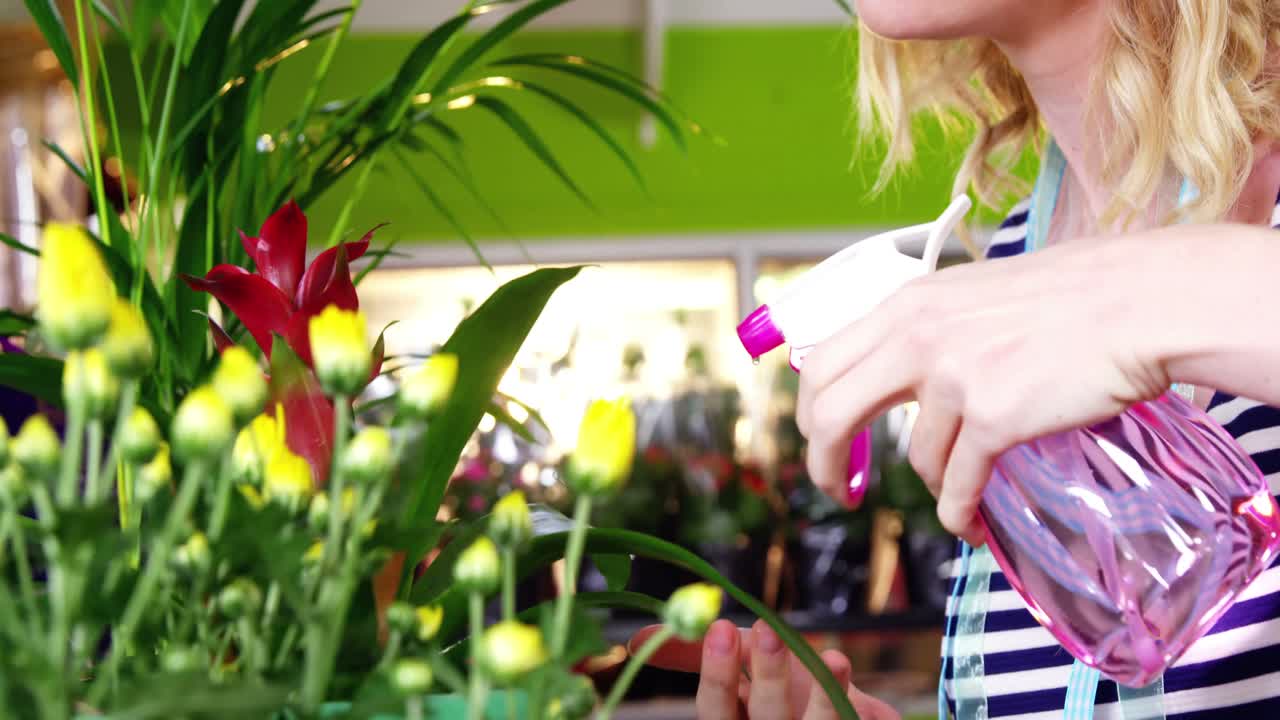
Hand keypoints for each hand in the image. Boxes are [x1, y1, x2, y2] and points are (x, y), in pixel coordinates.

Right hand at [630, 619, 899, 718]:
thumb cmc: (785, 690)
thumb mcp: (740, 666)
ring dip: (816, 689)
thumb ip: (692, 654)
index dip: (716, 673)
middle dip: (764, 675)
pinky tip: (837, 661)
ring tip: (822, 649)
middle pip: (759, 718)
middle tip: (766, 630)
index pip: (715, 709)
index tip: (722, 628)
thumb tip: (639, 640)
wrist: (849, 718)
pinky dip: (838, 693)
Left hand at [796, 235, 1174, 543]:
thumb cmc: (1070, 297)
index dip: (811, 412)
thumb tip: (889, 372)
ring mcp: (953, 377)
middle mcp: (917, 337)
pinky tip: (973, 525)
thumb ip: (924, 329)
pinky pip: (959, 485)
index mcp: (906, 305)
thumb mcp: (971, 293)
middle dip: (826, 463)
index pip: (822, 363)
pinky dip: (961, 515)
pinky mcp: (993, 416)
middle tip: (841, 490)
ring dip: (936, 488)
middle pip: (831, 412)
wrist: (1138, 302)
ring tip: (962, 497)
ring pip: (916, 458)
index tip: (824, 440)